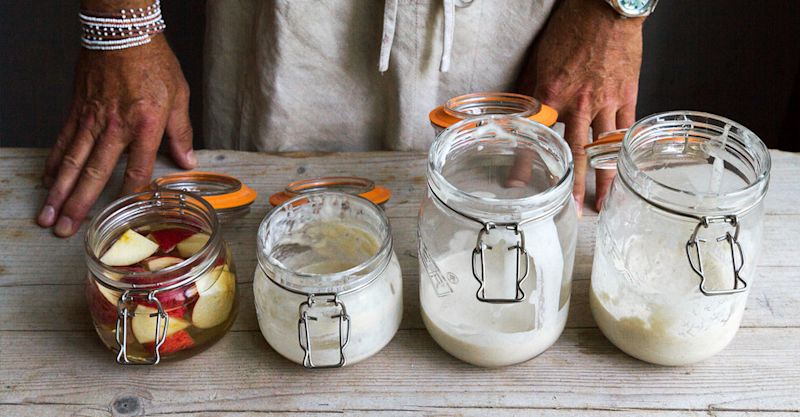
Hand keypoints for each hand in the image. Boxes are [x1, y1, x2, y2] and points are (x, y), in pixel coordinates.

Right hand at [38, 34, 195, 236]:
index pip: (137, 170)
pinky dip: (54, 162)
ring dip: (59, 191)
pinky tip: (48, 180)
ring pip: (72, 162)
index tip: (121, 215)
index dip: (130, 194)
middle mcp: (116, 127)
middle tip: (66, 230)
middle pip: (94, 173)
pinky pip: (63, 140)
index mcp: (146, 126)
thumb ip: (181, 134)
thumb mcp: (179, 98)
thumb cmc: (155, 63)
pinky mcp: (77, 109)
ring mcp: (92, 119)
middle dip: (79, 205)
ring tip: (49, 215)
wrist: (123, 32)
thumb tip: (188, 162)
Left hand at [517, 0, 642, 214]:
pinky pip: (625, 129)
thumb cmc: (572, 29)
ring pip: (604, 148)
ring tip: (604, 202)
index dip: (527, 165)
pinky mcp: (627, 95)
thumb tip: (516, 112)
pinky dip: (622, 151)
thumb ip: (531, 91)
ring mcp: (606, 101)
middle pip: (576, 153)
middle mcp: (579, 102)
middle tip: (574, 211)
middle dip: (574, 186)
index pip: (537, 137)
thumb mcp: (541, 60)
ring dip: (604, 178)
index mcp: (553, 94)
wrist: (607, 7)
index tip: (520, 186)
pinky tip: (622, 169)